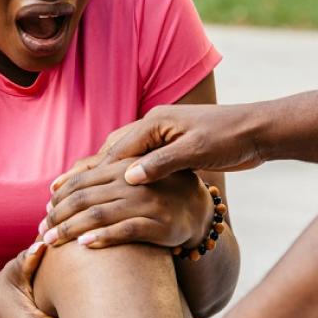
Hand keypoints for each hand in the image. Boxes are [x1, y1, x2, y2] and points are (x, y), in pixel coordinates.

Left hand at [40, 158, 210, 249]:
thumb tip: (54, 184)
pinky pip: (126, 232)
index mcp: (125, 167)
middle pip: (85, 198)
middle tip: (41, 231)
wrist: (199, 211)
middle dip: (58, 216)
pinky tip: (84, 245)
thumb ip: (97, 177)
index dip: (60, 196)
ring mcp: (149, 204)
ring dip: (70, 229)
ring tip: (50, 242)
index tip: (44, 211)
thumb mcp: (130, 176)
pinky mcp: (161, 225)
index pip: (82, 180)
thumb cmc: (155, 193)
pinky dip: (102, 237)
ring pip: (99, 215)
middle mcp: (135, 182)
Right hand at [52, 104, 265, 188]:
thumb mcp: (195, 152)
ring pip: (122, 157)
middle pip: (111, 153)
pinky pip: (139, 162)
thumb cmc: (230, 139)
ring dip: (101, 176)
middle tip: (58, 194)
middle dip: (86, 174)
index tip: (68, 192)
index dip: (90, 173)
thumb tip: (128, 178)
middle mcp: (154, 127)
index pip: (114, 151)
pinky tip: (114, 191)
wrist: (258, 131)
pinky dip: (122, 175)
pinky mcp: (173, 147)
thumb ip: (161, 164)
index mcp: (155, 123)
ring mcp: (162, 136)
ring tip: (76, 194)